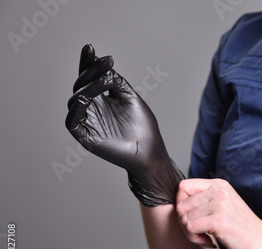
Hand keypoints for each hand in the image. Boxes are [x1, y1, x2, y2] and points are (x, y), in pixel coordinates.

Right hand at [66, 45, 183, 205]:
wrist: (150, 150)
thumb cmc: (143, 127)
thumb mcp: (130, 97)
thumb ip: (116, 81)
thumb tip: (103, 65)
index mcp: (102, 99)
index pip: (91, 78)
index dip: (88, 63)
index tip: (90, 47)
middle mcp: (93, 109)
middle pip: (82, 85)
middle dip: (90, 71)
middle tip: (102, 61)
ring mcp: (88, 121)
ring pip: (76, 100)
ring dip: (88, 87)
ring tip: (104, 80)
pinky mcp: (85, 136)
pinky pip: (72, 120)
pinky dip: (77, 108)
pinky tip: (87, 97)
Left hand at [176, 178, 261, 248]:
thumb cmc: (242, 229)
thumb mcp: (224, 205)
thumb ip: (204, 200)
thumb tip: (177, 204)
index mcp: (219, 184)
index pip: (183, 187)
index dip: (181, 205)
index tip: (193, 218)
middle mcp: (218, 190)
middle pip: (180, 205)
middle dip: (184, 223)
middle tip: (199, 232)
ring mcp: (219, 204)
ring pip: (184, 219)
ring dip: (191, 234)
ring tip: (206, 237)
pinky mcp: (219, 220)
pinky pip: (190, 228)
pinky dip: (196, 239)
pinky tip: (210, 242)